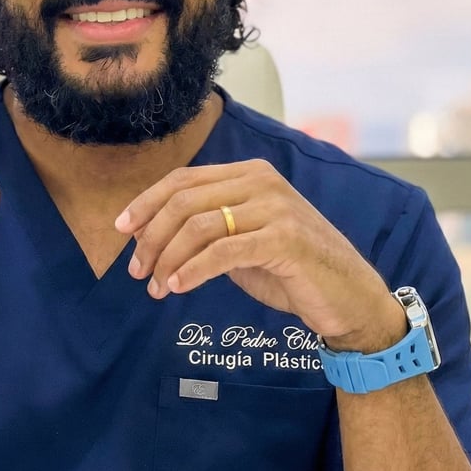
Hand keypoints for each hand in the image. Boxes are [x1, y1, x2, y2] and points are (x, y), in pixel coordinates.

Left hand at [116, 159, 404, 350]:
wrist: (349, 297)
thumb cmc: (289, 269)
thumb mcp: (239, 241)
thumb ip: (202, 230)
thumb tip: (145, 233)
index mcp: (247, 173)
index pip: (183, 180)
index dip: (147, 202)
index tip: (121, 229)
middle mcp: (261, 181)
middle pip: (184, 200)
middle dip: (152, 235)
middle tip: (136, 269)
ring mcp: (276, 207)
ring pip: (199, 225)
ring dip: (168, 258)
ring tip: (155, 286)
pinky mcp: (285, 239)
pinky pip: (223, 251)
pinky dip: (193, 269)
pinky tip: (177, 286)